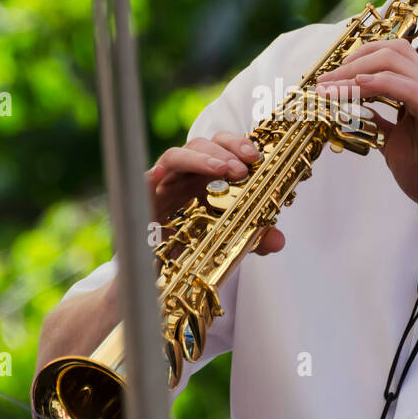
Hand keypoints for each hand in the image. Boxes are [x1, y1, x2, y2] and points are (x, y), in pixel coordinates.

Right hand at [147, 131, 284, 254]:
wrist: (157, 274)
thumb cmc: (191, 248)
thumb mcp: (228, 241)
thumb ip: (253, 238)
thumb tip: (278, 240)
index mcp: (205, 178)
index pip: (222, 148)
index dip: (238, 144)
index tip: (257, 157)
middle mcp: (184, 175)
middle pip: (202, 144)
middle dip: (225, 149)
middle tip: (243, 168)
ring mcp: (162, 185)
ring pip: (176, 155)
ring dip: (200, 159)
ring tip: (222, 170)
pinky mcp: (139, 200)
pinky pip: (141, 182)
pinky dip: (151, 176)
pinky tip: (158, 174)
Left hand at [316, 39, 417, 226]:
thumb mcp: (393, 144)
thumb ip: (379, 125)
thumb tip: (355, 117)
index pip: (390, 57)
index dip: (357, 60)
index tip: (329, 79)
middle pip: (391, 51)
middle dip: (352, 61)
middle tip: (324, 81)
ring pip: (393, 63)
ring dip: (355, 72)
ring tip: (330, 87)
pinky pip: (405, 87)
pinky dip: (377, 83)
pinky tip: (357, 88)